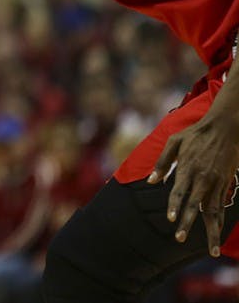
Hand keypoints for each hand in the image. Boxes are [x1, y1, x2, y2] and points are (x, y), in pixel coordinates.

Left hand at [148, 109, 238, 255]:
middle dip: (187, 223)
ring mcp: (216, 182)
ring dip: (211, 231)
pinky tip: (217, 232)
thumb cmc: (195, 134)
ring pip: (213, 211)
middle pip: (195, 206)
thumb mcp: (174, 142)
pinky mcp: (226, 183)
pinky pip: (222, 206)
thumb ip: (162, 162)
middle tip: (179, 239)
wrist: (224, 128)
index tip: (170, 220)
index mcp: (187, 168)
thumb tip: (152, 181)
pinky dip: (219, 220)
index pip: (179, 192)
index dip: (174, 206)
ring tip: (212, 250)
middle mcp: (203, 178)